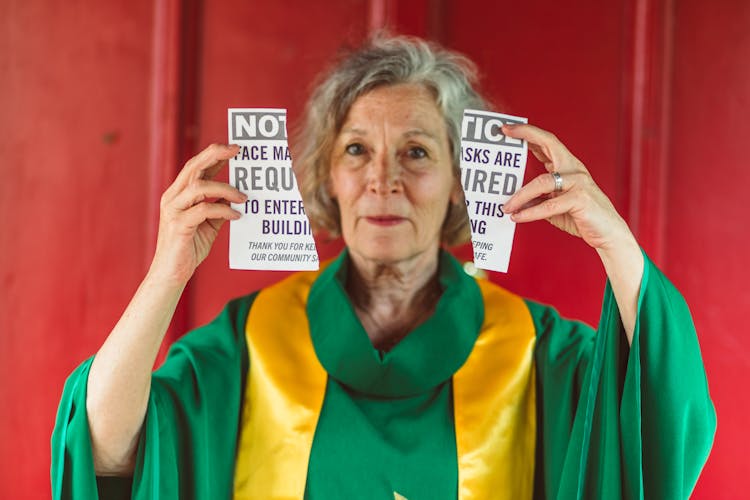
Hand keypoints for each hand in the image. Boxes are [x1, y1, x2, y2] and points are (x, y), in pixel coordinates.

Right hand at [149, 143, 246, 284]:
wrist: (172, 273)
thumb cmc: (189, 247)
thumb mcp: (208, 224)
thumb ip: (218, 208)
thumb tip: (235, 196)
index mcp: (178, 194)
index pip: (195, 167)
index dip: (214, 155)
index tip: (234, 148)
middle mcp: (173, 198)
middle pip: (193, 167)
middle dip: (215, 155)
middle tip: (237, 151)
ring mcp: (174, 211)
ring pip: (199, 187)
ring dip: (225, 189)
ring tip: (244, 197)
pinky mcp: (179, 225)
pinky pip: (204, 210)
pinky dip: (223, 210)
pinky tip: (236, 216)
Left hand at [502, 124, 631, 251]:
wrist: (608, 234)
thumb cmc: (582, 217)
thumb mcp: (554, 206)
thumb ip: (537, 199)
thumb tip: (513, 201)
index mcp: (568, 167)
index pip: (547, 142)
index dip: (528, 133)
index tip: (508, 129)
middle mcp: (574, 169)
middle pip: (550, 143)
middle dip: (526, 135)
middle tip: (505, 132)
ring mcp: (579, 182)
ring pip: (542, 182)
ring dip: (520, 195)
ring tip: (506, 207)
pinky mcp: (581, 199)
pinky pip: (549, 205)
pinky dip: (531, 212)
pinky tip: (518, 217)